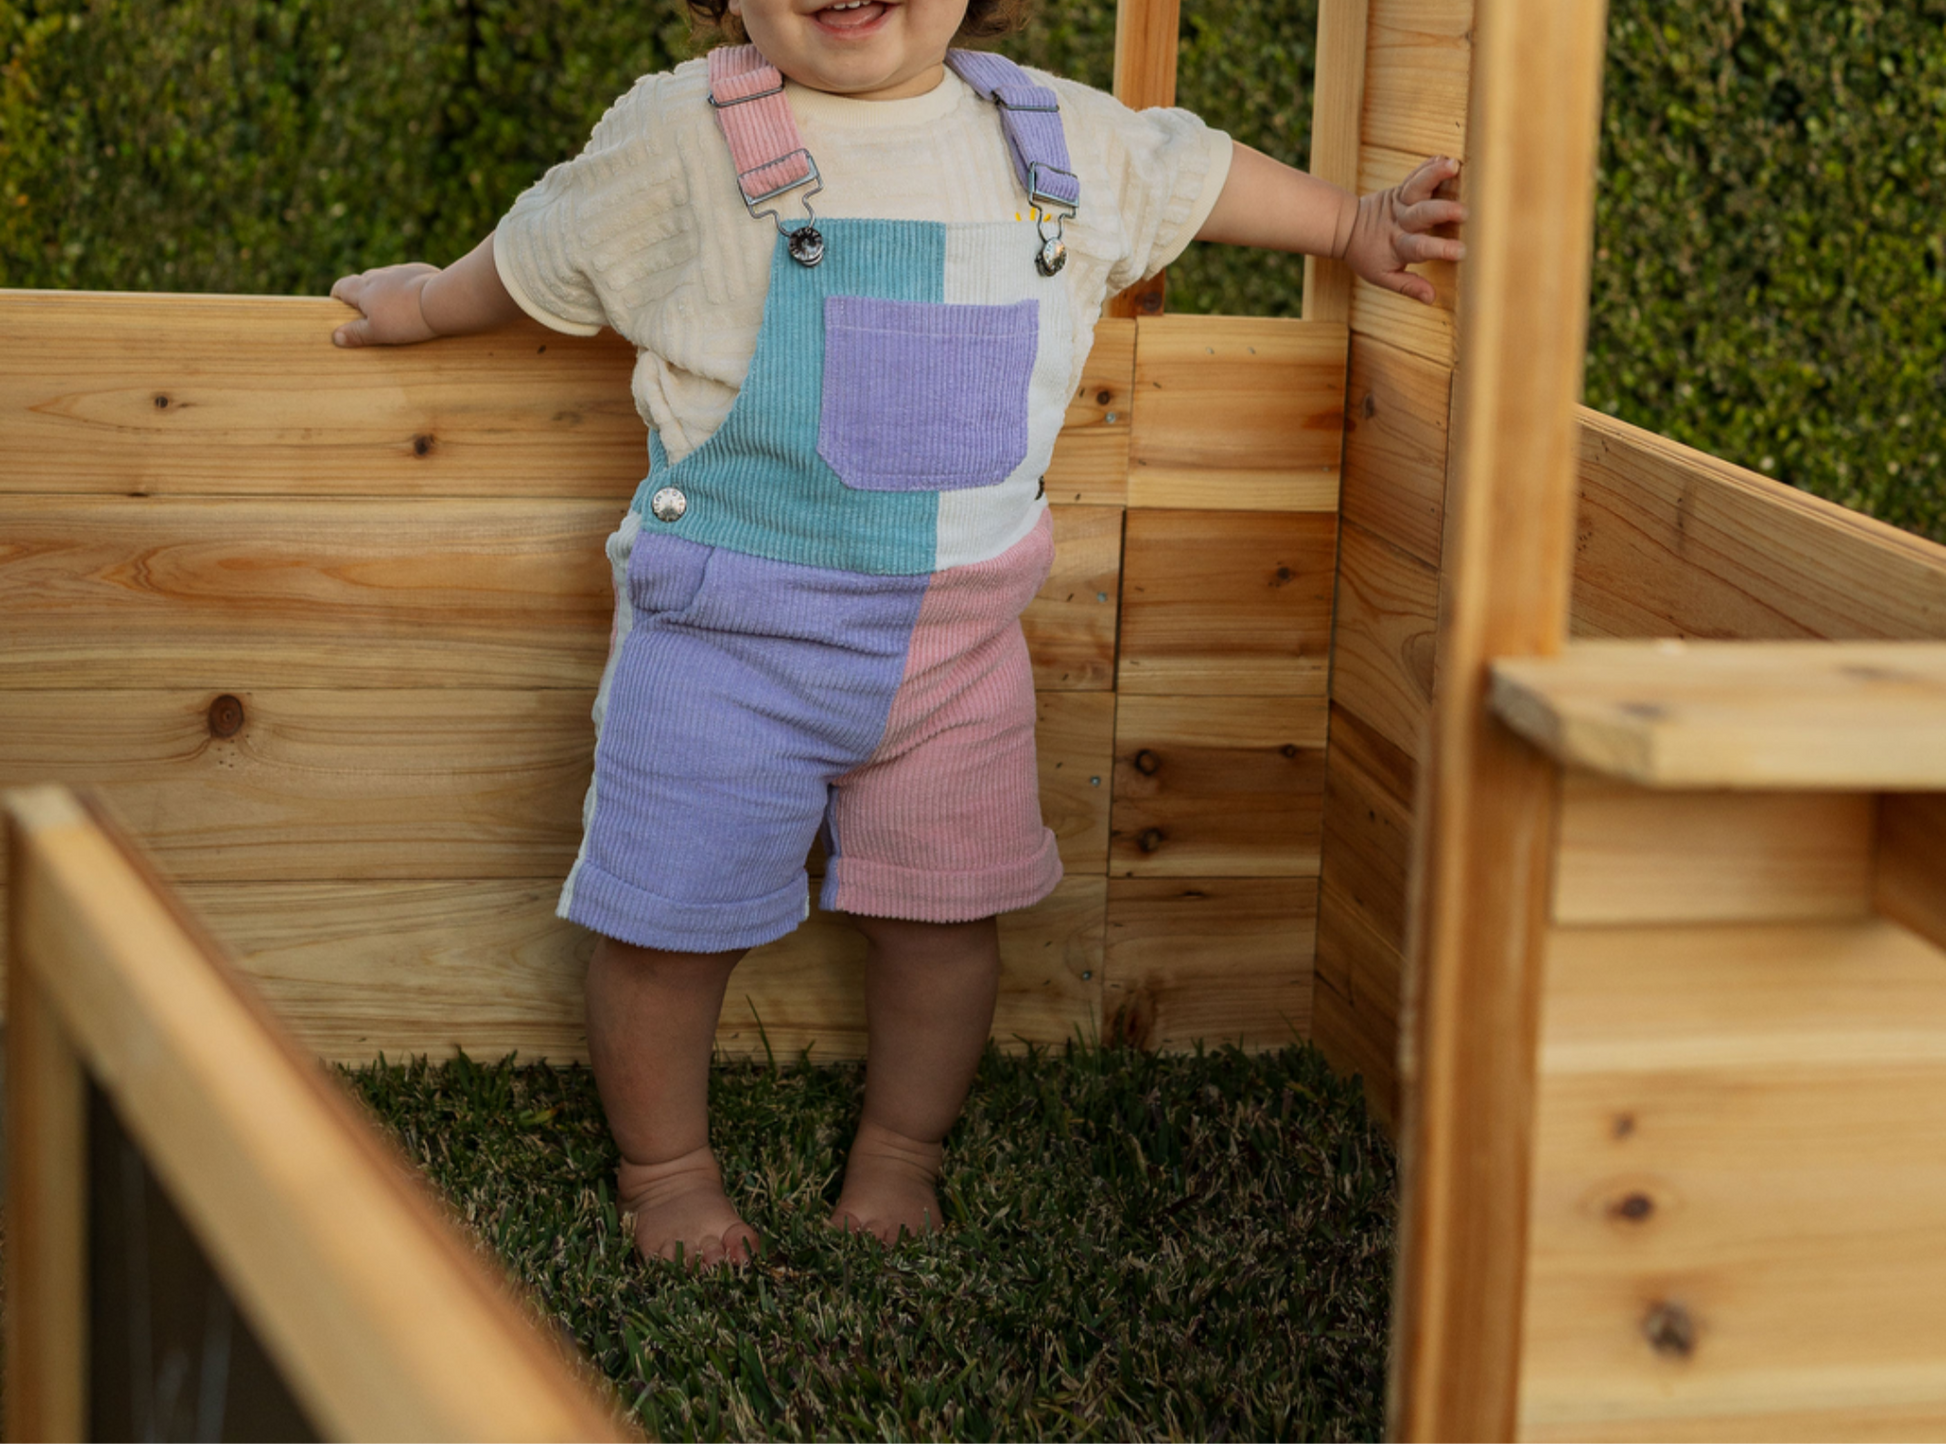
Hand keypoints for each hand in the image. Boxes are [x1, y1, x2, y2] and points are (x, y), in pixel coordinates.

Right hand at [330, 263, 439, 346]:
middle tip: (370, 313)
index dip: (338, 295)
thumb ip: (357, 333)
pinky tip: (415, 299)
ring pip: (386, 278)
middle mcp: (379, 276)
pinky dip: (406, 286)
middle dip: (363, 294)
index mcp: (364, 289)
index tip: (340, 306)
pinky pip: (407, 277)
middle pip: (363, 280)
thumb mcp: (378, 332)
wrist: (441, 301)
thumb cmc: (406, 319)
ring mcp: (400, 271)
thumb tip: (336, 337)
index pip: (342, 286)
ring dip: (385, 290)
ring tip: (395, 308)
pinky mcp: (420, 271)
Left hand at [1342, 155, 1466, 305]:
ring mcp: (1400, 202)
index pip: (1420, 248)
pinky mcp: (1400, 189)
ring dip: (1435, 176)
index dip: (1440, 249)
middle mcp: (1400, 222)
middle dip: (1443, 212)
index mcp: (1398, 245)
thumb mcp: (1382, 277)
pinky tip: (1445, 158)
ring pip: (1417, 187)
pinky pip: (1415, 175)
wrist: (1345, 228)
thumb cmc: (1368, 256)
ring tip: (1453, 165)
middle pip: (1422, 215)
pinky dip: (1429, 166)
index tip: (1461, 251)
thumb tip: (1431, 298)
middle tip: (1464, 211)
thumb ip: (1408, 286)